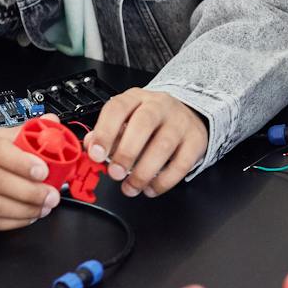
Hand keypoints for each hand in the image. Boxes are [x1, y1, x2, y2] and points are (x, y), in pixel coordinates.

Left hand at [85, 89, 209, 197]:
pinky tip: (151, 188)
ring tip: (131, 186)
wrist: (187, 114)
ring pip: (163, 145)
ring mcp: (180, 122)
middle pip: (144, 123)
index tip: (96, 154)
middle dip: (127, 152)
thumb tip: (91, 146)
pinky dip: (164, 181)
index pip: (118, 108)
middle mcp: (160, 106)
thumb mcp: (126, 119)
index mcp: (136, 98)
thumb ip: (107, 133)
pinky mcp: (196, 141)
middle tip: (115, 173)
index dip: (105, 132)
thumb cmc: (151, 121)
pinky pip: (181, 164)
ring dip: (143, 171)